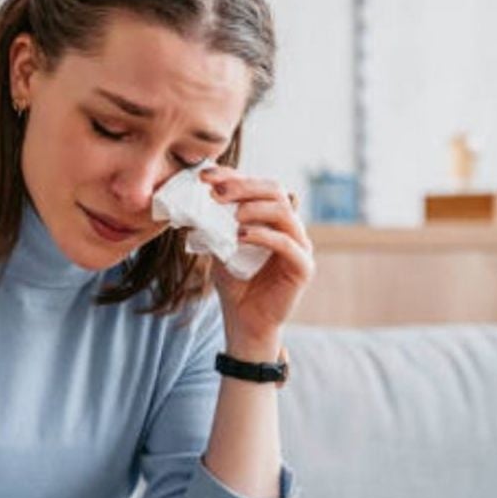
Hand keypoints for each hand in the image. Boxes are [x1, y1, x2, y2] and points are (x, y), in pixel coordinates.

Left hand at [199, 166, 314, 355]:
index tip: (205, 176)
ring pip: (283, 211)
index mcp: (272, 218)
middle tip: (216, 192)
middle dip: (243, 186)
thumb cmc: (235, 283)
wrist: (244, 321)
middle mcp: (290, 227)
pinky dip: (262, 235)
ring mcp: (300, 245)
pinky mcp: (303, 267)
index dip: (233, 176)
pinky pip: (286, 243)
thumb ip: (215, 223)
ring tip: (230, 215)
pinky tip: (239, 236)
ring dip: (253, 208)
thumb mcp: (220, 246)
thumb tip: (194, 198)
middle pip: (275, 190)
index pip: (257, 186)